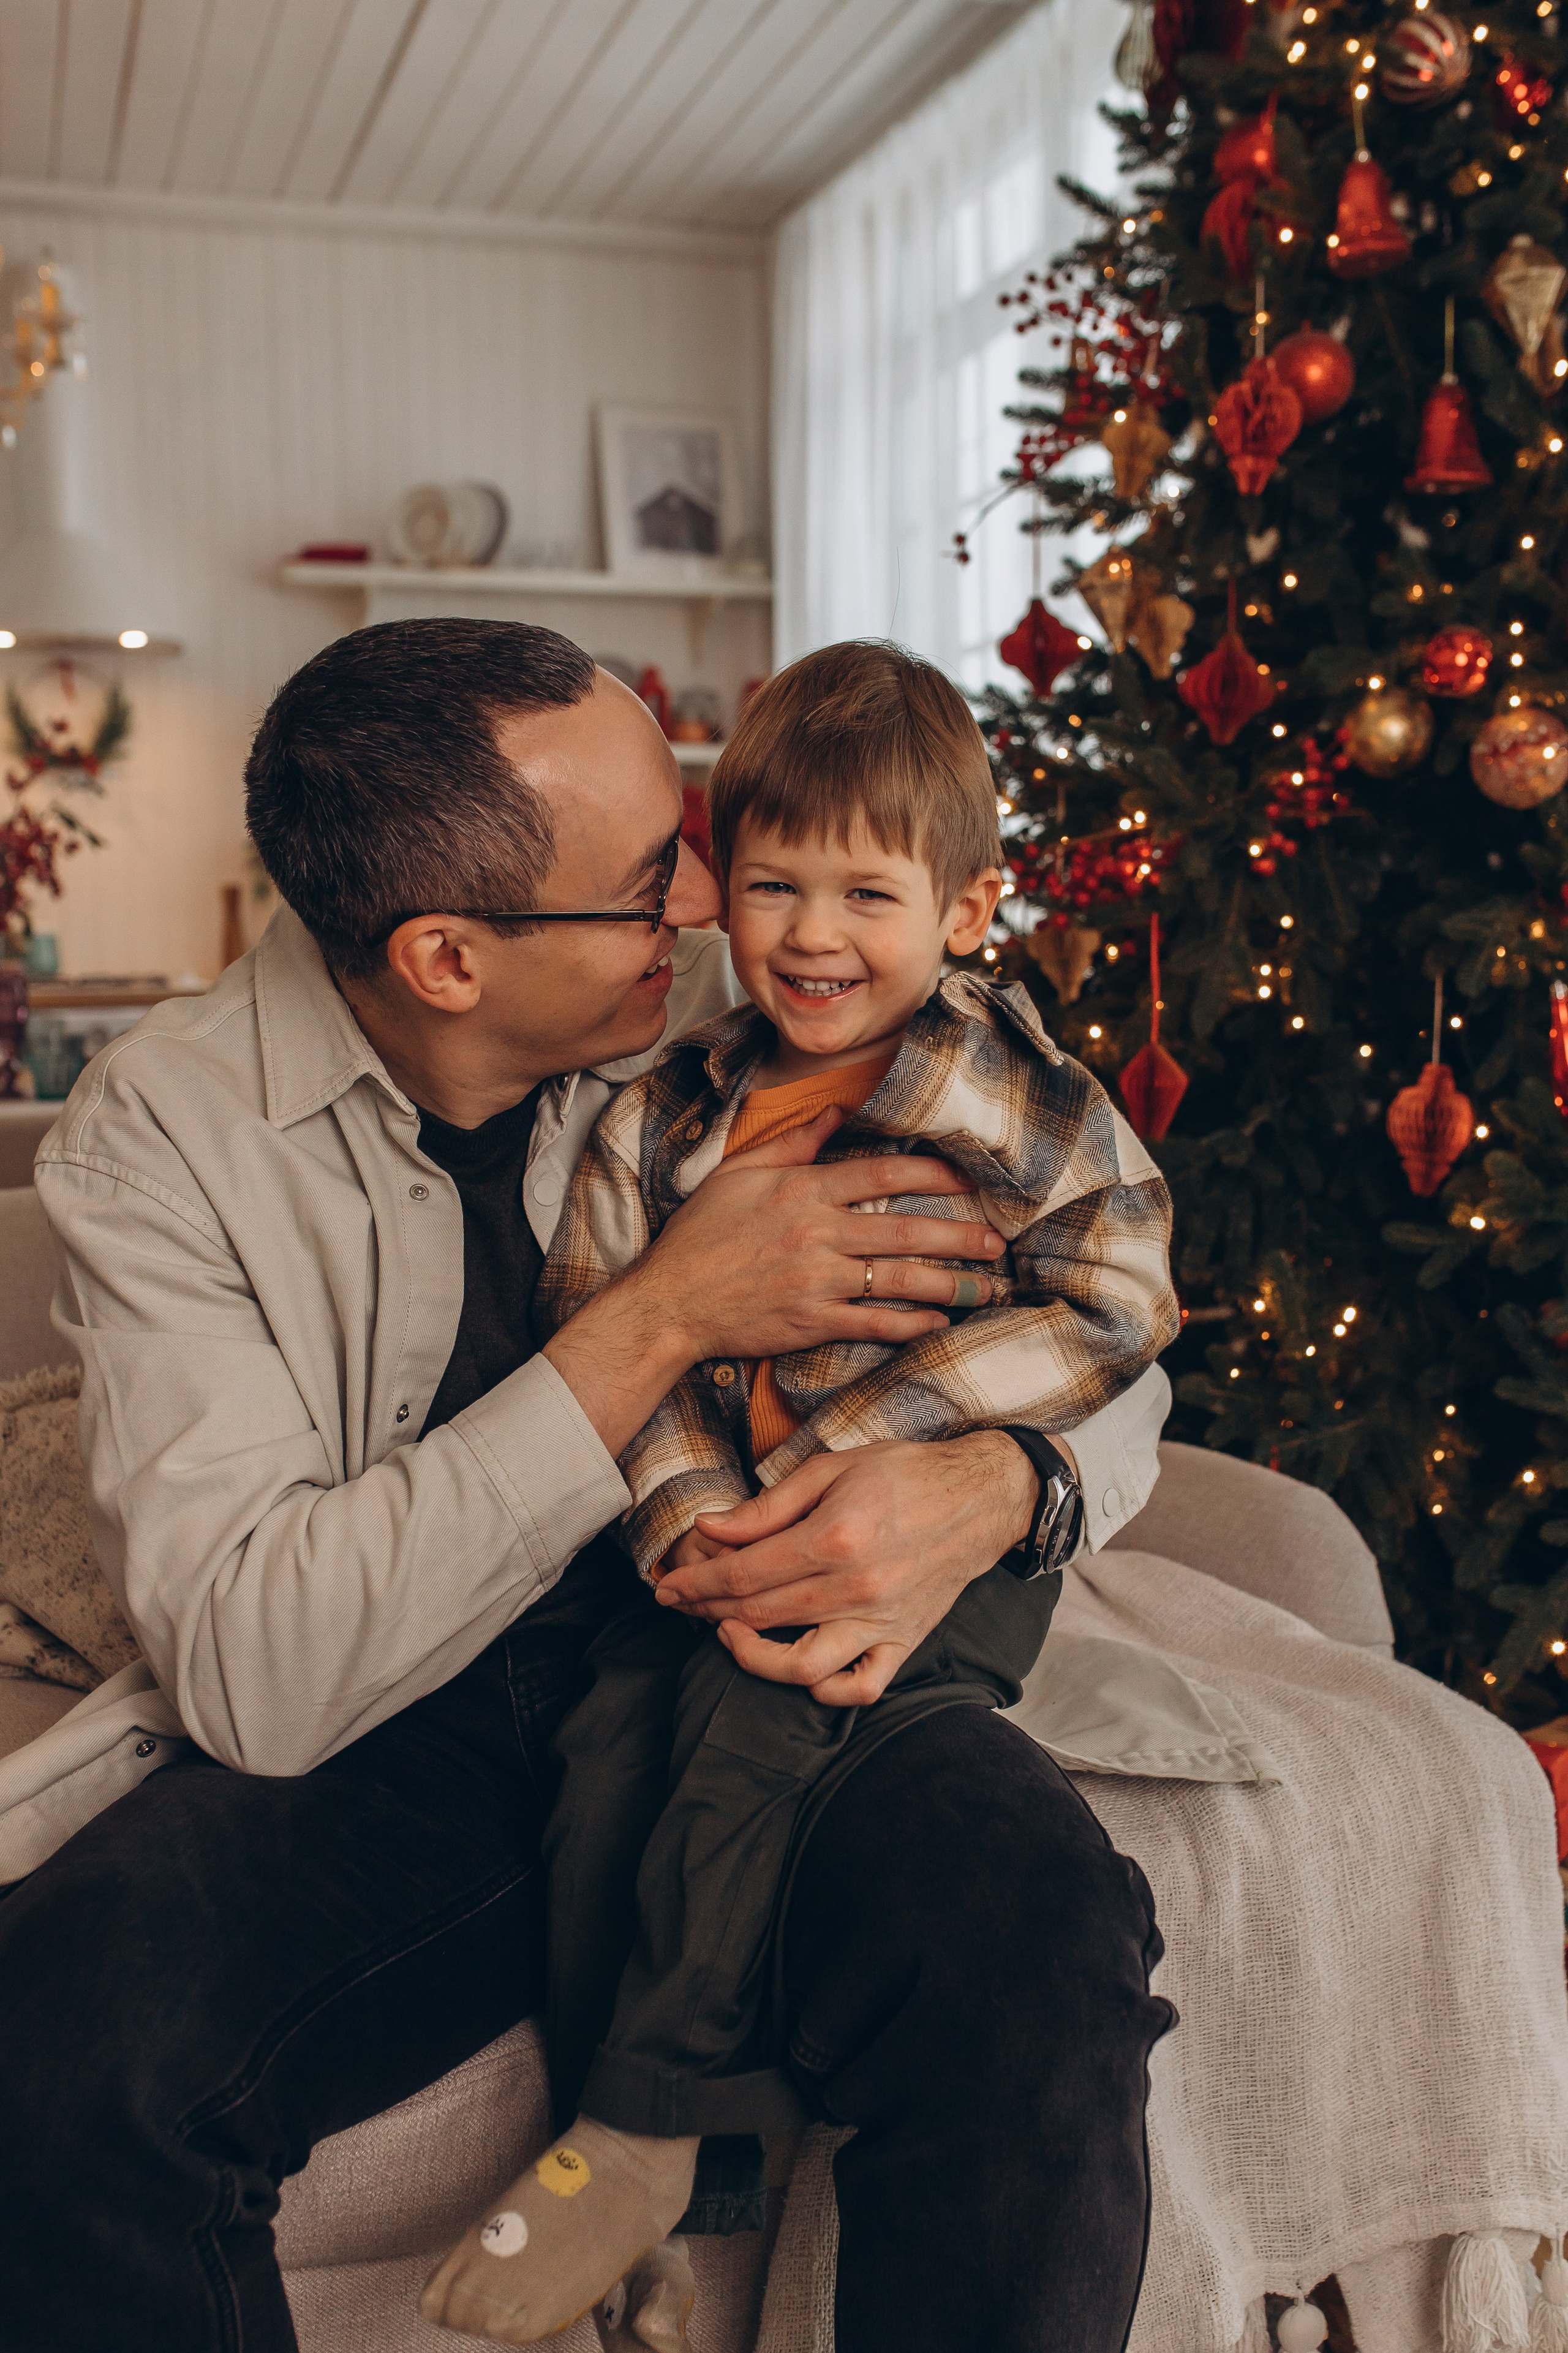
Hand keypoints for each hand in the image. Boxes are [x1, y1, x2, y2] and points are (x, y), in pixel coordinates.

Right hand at [646, 1108, 1004, 1363]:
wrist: (669, 1301)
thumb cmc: (700, 1235)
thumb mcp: (739, 1173)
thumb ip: (793, 1144)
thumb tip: (836, 1112)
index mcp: (802, 1191)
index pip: (882, 1174)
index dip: (932, 1174)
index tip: (967, 1180)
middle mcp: (816, 1234)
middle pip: (904, 1229)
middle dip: (958, 1234)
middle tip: (998, 1238)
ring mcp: (816, 1282)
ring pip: (897, 1280)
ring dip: (948, 1283)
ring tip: (986, 1285)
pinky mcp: (811, 1322)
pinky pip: (873, 1324)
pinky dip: (910, 1324)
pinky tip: (939, 1323)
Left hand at [655, 1430, 1038, 1706]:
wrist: (979, 1498)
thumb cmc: (903, 1475)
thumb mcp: (830, 1469)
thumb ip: (767, 1506)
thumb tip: (709, 1528)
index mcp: (836, 1537)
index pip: (745, 1573)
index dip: (697, 1583)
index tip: (668, 1586)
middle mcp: (858, 1588)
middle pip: (761, 1615)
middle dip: (707, 1611)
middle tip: (681, 1605)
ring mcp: (883, 1622)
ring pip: (803, 1666)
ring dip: (754, 1658)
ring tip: (730, 1632)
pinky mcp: (905, 1642)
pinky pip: (861, 1687)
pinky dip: (826, 1690)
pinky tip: (799, 1669)